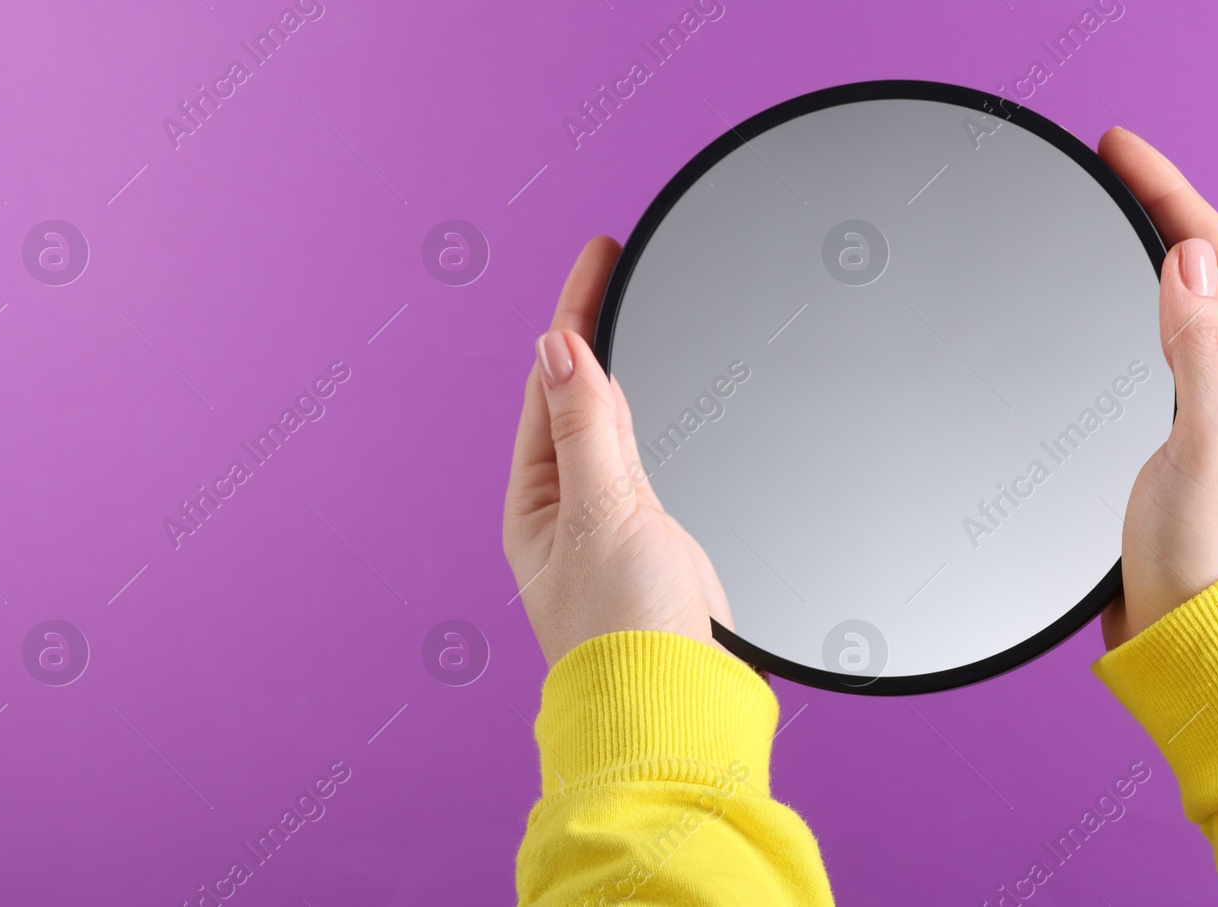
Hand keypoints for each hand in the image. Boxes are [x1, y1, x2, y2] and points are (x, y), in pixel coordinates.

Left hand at [502, 236, 739, 666]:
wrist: (679, 713)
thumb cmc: (626, 635)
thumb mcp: (604, 515)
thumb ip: (590, 430)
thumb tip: (560, 347)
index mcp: (538, 500)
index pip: (553, 381)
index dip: (574, 310)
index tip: (598, 251)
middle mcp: (569, 510)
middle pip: (579, 397)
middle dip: (593, 330)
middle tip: (615, 264)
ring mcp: (615, 527)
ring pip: (615, 428)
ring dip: (621, 372)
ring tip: (631, 313)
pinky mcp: (661, 546)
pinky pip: (651, 463)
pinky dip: (656, 420)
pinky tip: (665, 404)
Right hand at [1097, 127, 1217, 648]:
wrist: (1195, 649)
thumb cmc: (1211, 563)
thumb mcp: (1209, 443)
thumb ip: (1201, 349)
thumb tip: (1188, 262)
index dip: (1169, 192)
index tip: (1122, 148)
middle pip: (1204, 273)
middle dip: (1160, 210)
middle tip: (1113, 168)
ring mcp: (1208, 419)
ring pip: (1181, 312)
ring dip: (1149, 258)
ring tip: (1114, 218)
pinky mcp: (1170, 448)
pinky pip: (1154, 356)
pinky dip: (1129, 315)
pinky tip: (1108, 317)